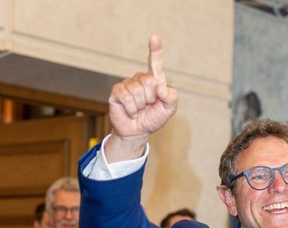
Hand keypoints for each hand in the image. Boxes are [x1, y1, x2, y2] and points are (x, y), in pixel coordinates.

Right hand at [106, 34, 178, 157]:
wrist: (137, 131)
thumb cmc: (153, 118)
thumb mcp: (169, 110)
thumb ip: (171, 98)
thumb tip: (161, 88)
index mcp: (154, 80)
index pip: (155, 62)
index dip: (155, 50)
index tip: (154, 37)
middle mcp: (140, 79)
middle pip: (149, 81)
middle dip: (151, 98)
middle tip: (148, 106)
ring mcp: (127, 84)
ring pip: (137, 91)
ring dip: (140, 106)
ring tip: (139, 110)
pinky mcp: (116, 92)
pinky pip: (126, 97)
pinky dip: (131, 109)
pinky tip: (130, 112)